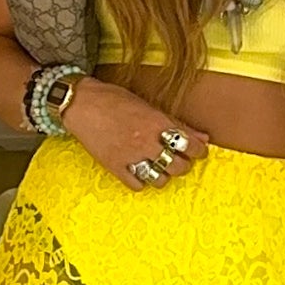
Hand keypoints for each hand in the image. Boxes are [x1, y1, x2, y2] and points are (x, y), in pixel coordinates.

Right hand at [64, 77, 208, 192]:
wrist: (81, 104)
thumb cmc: (114, 100)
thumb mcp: (149, 106)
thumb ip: (176, 123)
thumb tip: (202, 137)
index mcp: (157, 123)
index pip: (190, 145)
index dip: (199, 150)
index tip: (198, 150)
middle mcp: (146, 142)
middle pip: (179, 167)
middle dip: (183, 164)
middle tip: (179, 159)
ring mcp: (130, 157)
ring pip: (160, 180)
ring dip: (164, 175)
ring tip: (160, 166)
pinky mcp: (115, 167)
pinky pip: (137, 185)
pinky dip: (142, 181)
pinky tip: (140, 171)